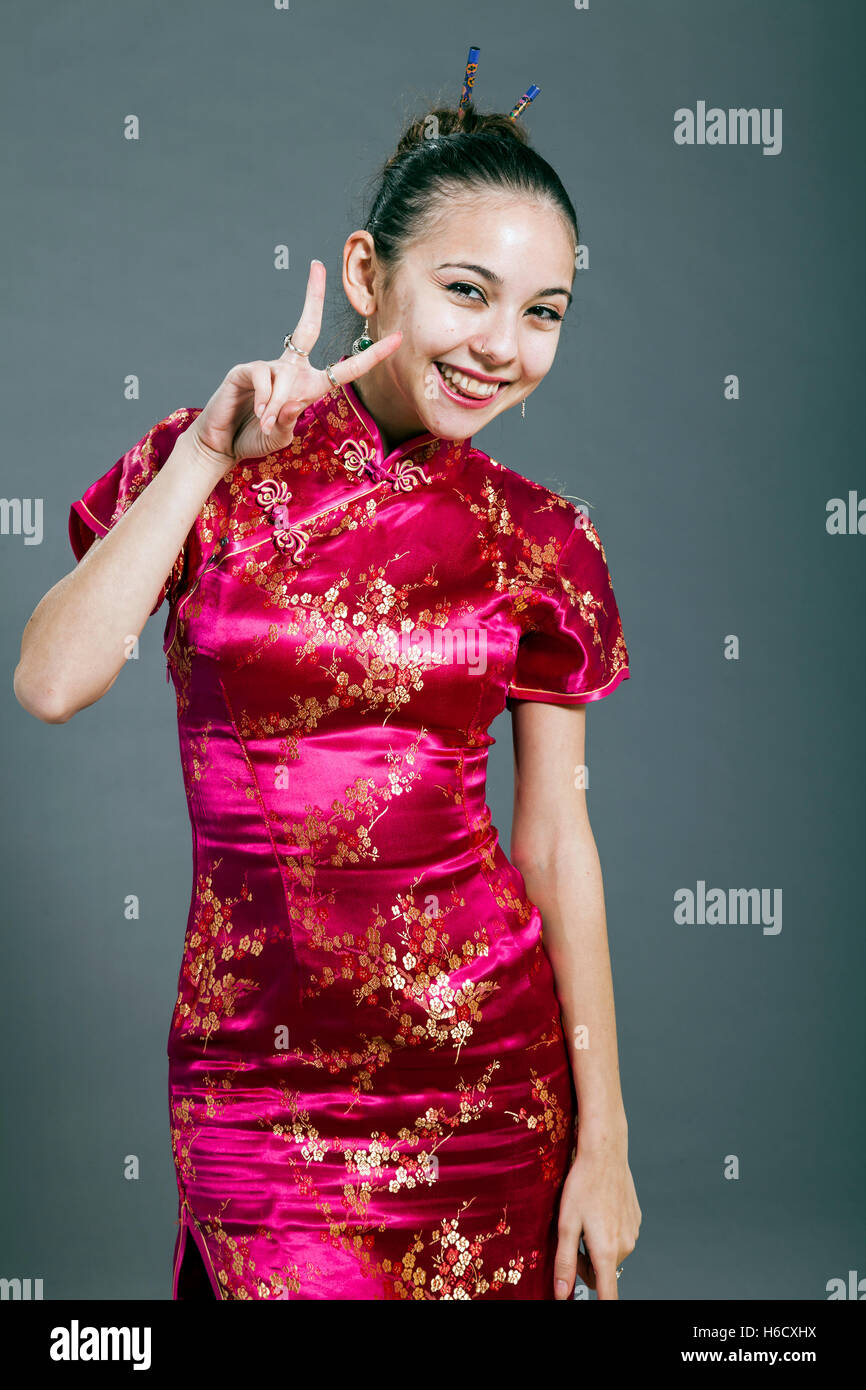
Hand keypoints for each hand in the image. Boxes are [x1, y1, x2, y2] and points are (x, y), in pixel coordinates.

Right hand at [188, 258, 401, 475]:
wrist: (222, 444)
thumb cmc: (255, 439)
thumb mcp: (281, 435)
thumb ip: (290, 420)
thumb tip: (293, 402)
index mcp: (308, 386)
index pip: (345, 369)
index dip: (372, 356)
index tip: (396, 337)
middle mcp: (289, 369)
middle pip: (307, 326)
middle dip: (312, 296)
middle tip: (317, 266)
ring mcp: (266, 367)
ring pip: (284, 376)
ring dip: (278, 404)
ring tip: (265, 422)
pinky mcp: (244, 370)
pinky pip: (264, 379)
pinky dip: (264, 401)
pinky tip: (257, 414)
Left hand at [553, 1138, 640, 1299]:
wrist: (605, 1154)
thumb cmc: (583, 1185)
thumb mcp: (566, 1223)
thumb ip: (564, 1262)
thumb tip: (562, 1294)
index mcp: (606, 1251)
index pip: (608, 1294)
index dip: (601, 1304)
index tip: (594, 1305)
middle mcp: (625, 1246)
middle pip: (602, 1271)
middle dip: (586, 1262)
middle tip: (573, 1236)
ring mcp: (633, 1233)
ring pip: (610, 1253)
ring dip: (597, 1245)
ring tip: (586, 1217)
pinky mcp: (636, 1220)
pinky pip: (620, 1237)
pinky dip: (608, 1231)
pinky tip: (599, 1208)